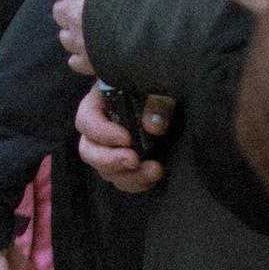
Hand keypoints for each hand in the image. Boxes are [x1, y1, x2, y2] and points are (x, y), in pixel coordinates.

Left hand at [45, 0, 96, 75]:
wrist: (163, 35)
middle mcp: (74, 15)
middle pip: (59, 10)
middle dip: (73, 8)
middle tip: (96, 7)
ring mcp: (79, 41)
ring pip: (65, 36)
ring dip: (79, 33)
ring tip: (102, 31)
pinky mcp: (89, 64)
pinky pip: (75, 60)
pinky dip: (85, 57)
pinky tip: (101, 52)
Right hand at [76, 77, 170, 192]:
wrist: (182, 99)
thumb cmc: (164, 87)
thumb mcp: (161, 86)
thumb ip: (157, 102)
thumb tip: (153, 126)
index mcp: (100, 102)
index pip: (86, 120)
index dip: (102, 133)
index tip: (127, 139)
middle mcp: (101, 128)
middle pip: (88, 150)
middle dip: (109, 160)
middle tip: (133, 160)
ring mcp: (113, 149)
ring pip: (105, 171)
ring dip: (128, 175)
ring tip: (155, 170)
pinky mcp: (127, 164)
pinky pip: (123, 180)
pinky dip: (137, 183)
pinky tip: (155, 176)